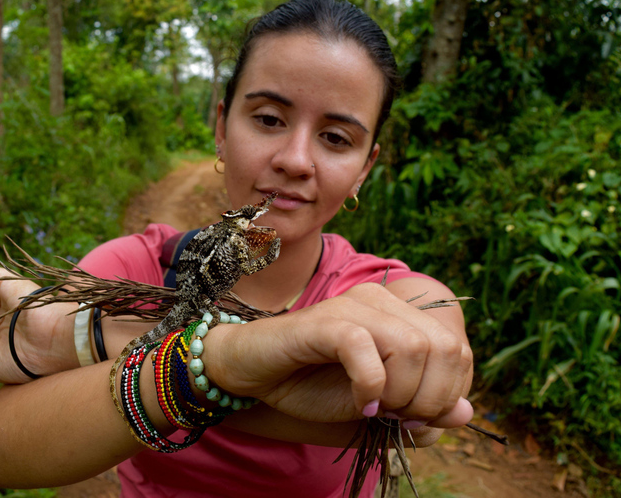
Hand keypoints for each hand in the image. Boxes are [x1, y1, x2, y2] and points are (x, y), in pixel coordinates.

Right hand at [204, 281, 473, 427]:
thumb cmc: (312, 387)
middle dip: (431, 398)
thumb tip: (466, 412)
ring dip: (401, 394)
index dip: (450, 394)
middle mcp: (381, 302)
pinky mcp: (325, 321)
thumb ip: (421, 410)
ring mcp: (353, 307)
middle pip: (445, 348)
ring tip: (375, 409)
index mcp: (399, 316)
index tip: (416, 419)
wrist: (254, 377)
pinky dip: (370, 386)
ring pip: (413, 347)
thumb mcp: (377, 409)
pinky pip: (366, 348)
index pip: (458, 350)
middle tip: (398, 418)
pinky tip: (359, 403)